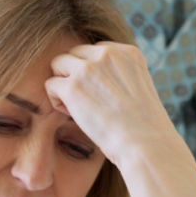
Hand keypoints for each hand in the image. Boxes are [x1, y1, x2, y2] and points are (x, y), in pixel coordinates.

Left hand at [45, 42, 183, 167]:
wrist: (145, 144)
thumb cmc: (143, 129)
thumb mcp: (138, 90)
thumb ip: (118, 77)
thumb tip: (93, 82)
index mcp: (128, 53)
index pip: (95, 51)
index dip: (92, 73)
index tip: (101, 95)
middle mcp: (108, 54)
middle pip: (75, 54)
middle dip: (74, 75)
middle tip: (85, 101)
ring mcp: (88, 69)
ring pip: (58, 64)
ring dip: (63, 84)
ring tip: (75, 107)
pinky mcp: (72, 87)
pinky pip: (50, 84)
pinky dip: (55, 100)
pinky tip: (71, 115)